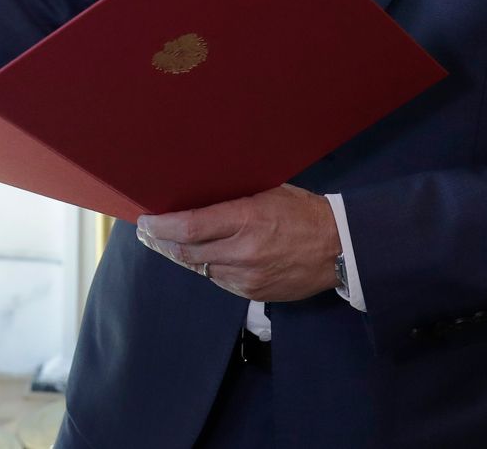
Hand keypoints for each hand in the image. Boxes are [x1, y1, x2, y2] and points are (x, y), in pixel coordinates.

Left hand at [135, 184, 342, 302]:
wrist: (341, 249)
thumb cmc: (303, 211)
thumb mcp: (268, 192)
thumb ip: (233, 199)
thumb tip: (198, 197)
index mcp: (246, 219)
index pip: (189, 227)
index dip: (160, 226)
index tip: (144, 221)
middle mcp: (242, 251)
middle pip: (187, 252)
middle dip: (163, 242)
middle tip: (149, 233)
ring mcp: (248, 277)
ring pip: (201, 268)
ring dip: (184, 256)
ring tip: (171, 243)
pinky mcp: (254, 293)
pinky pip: (221, 281)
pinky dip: (209, 268)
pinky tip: (206, 257)